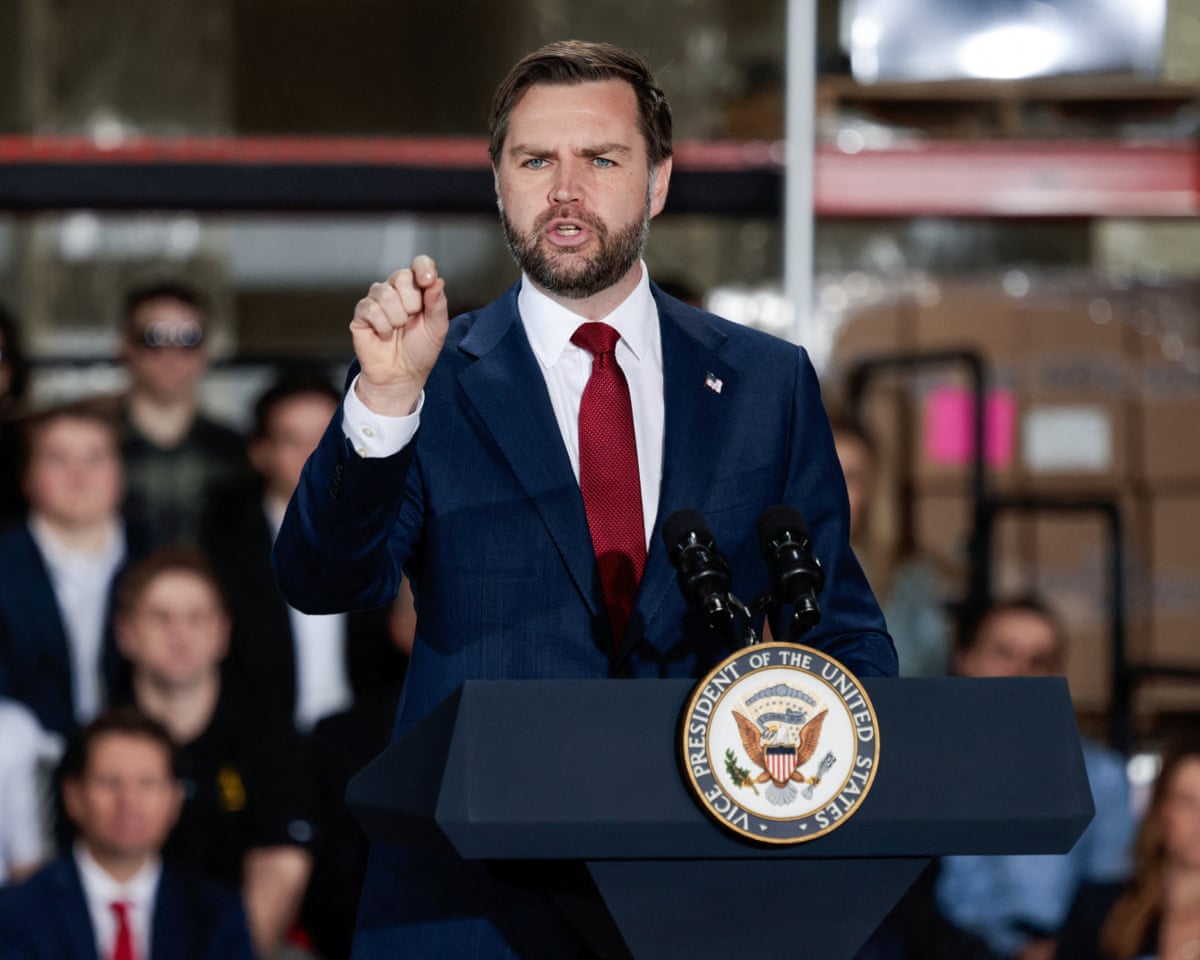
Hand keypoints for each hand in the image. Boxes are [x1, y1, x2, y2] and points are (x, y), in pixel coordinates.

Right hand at [350, 254, 449, 415]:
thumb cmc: (420, 351)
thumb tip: (437, 280)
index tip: (427, 280)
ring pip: (384, 292)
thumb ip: (438, 303)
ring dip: (397, 317)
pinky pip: (370, 308)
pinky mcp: (362, 314)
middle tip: (412, 320)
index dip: (423, 268)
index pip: (419, 264)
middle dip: (412, 302)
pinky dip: (382, 325)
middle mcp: (396, 291)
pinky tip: (385, 335)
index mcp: (417, 290)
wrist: (402, 376)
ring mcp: (377, 301)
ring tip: (398, 330)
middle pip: (401, 276)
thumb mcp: (437, 328)